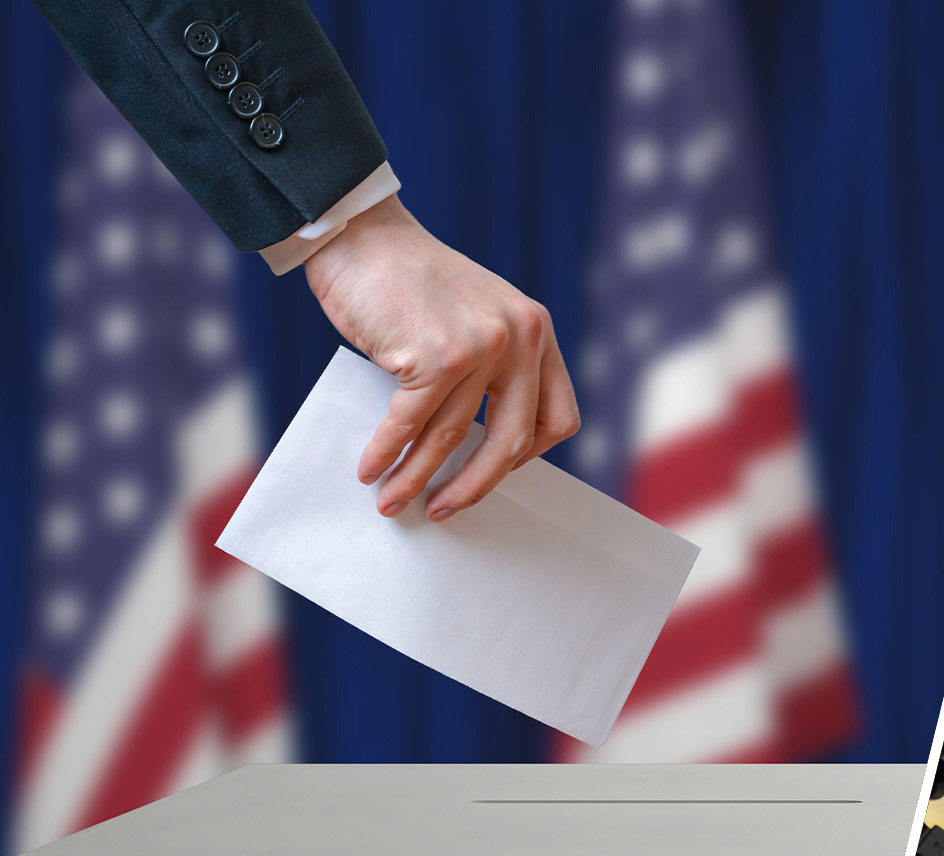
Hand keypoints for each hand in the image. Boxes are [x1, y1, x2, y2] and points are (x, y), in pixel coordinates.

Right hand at [303, 194, 579, 519]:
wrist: (363, 236)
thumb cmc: (412, 284)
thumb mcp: (478, 316)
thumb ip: (494, 367)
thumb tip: (478, 449)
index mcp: (538, 331)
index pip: (559, 417)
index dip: (528, 456)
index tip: (493, 471)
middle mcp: (520, 338)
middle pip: (512, 441)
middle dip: (474, 486)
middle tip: (443, 509)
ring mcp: (480, 347)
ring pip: (452, 438)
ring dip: (416, 479)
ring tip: (392, 502)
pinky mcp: (433, 356)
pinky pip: (410, 424)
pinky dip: (387, 454)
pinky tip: (371, 470)